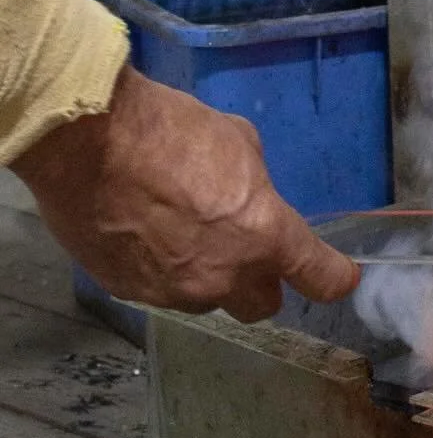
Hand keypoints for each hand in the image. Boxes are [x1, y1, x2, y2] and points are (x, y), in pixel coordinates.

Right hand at [12, 65, 359, 321]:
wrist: (89, 144)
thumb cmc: (172, 132)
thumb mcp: (238, 142)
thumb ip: (253, 184)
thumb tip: (247, 196)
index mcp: (264, 235)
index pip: (318, 277)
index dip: (333, 278)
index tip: (338, 277)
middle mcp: (224, 276)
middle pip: (261, 306)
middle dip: (262, 282)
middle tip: (250, 250)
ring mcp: (174, 292)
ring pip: (207, 298)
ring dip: (208, 274)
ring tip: (183, 231)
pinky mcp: (130, 293)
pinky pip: (163, 291)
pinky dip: (164, 270)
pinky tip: (147, 234)